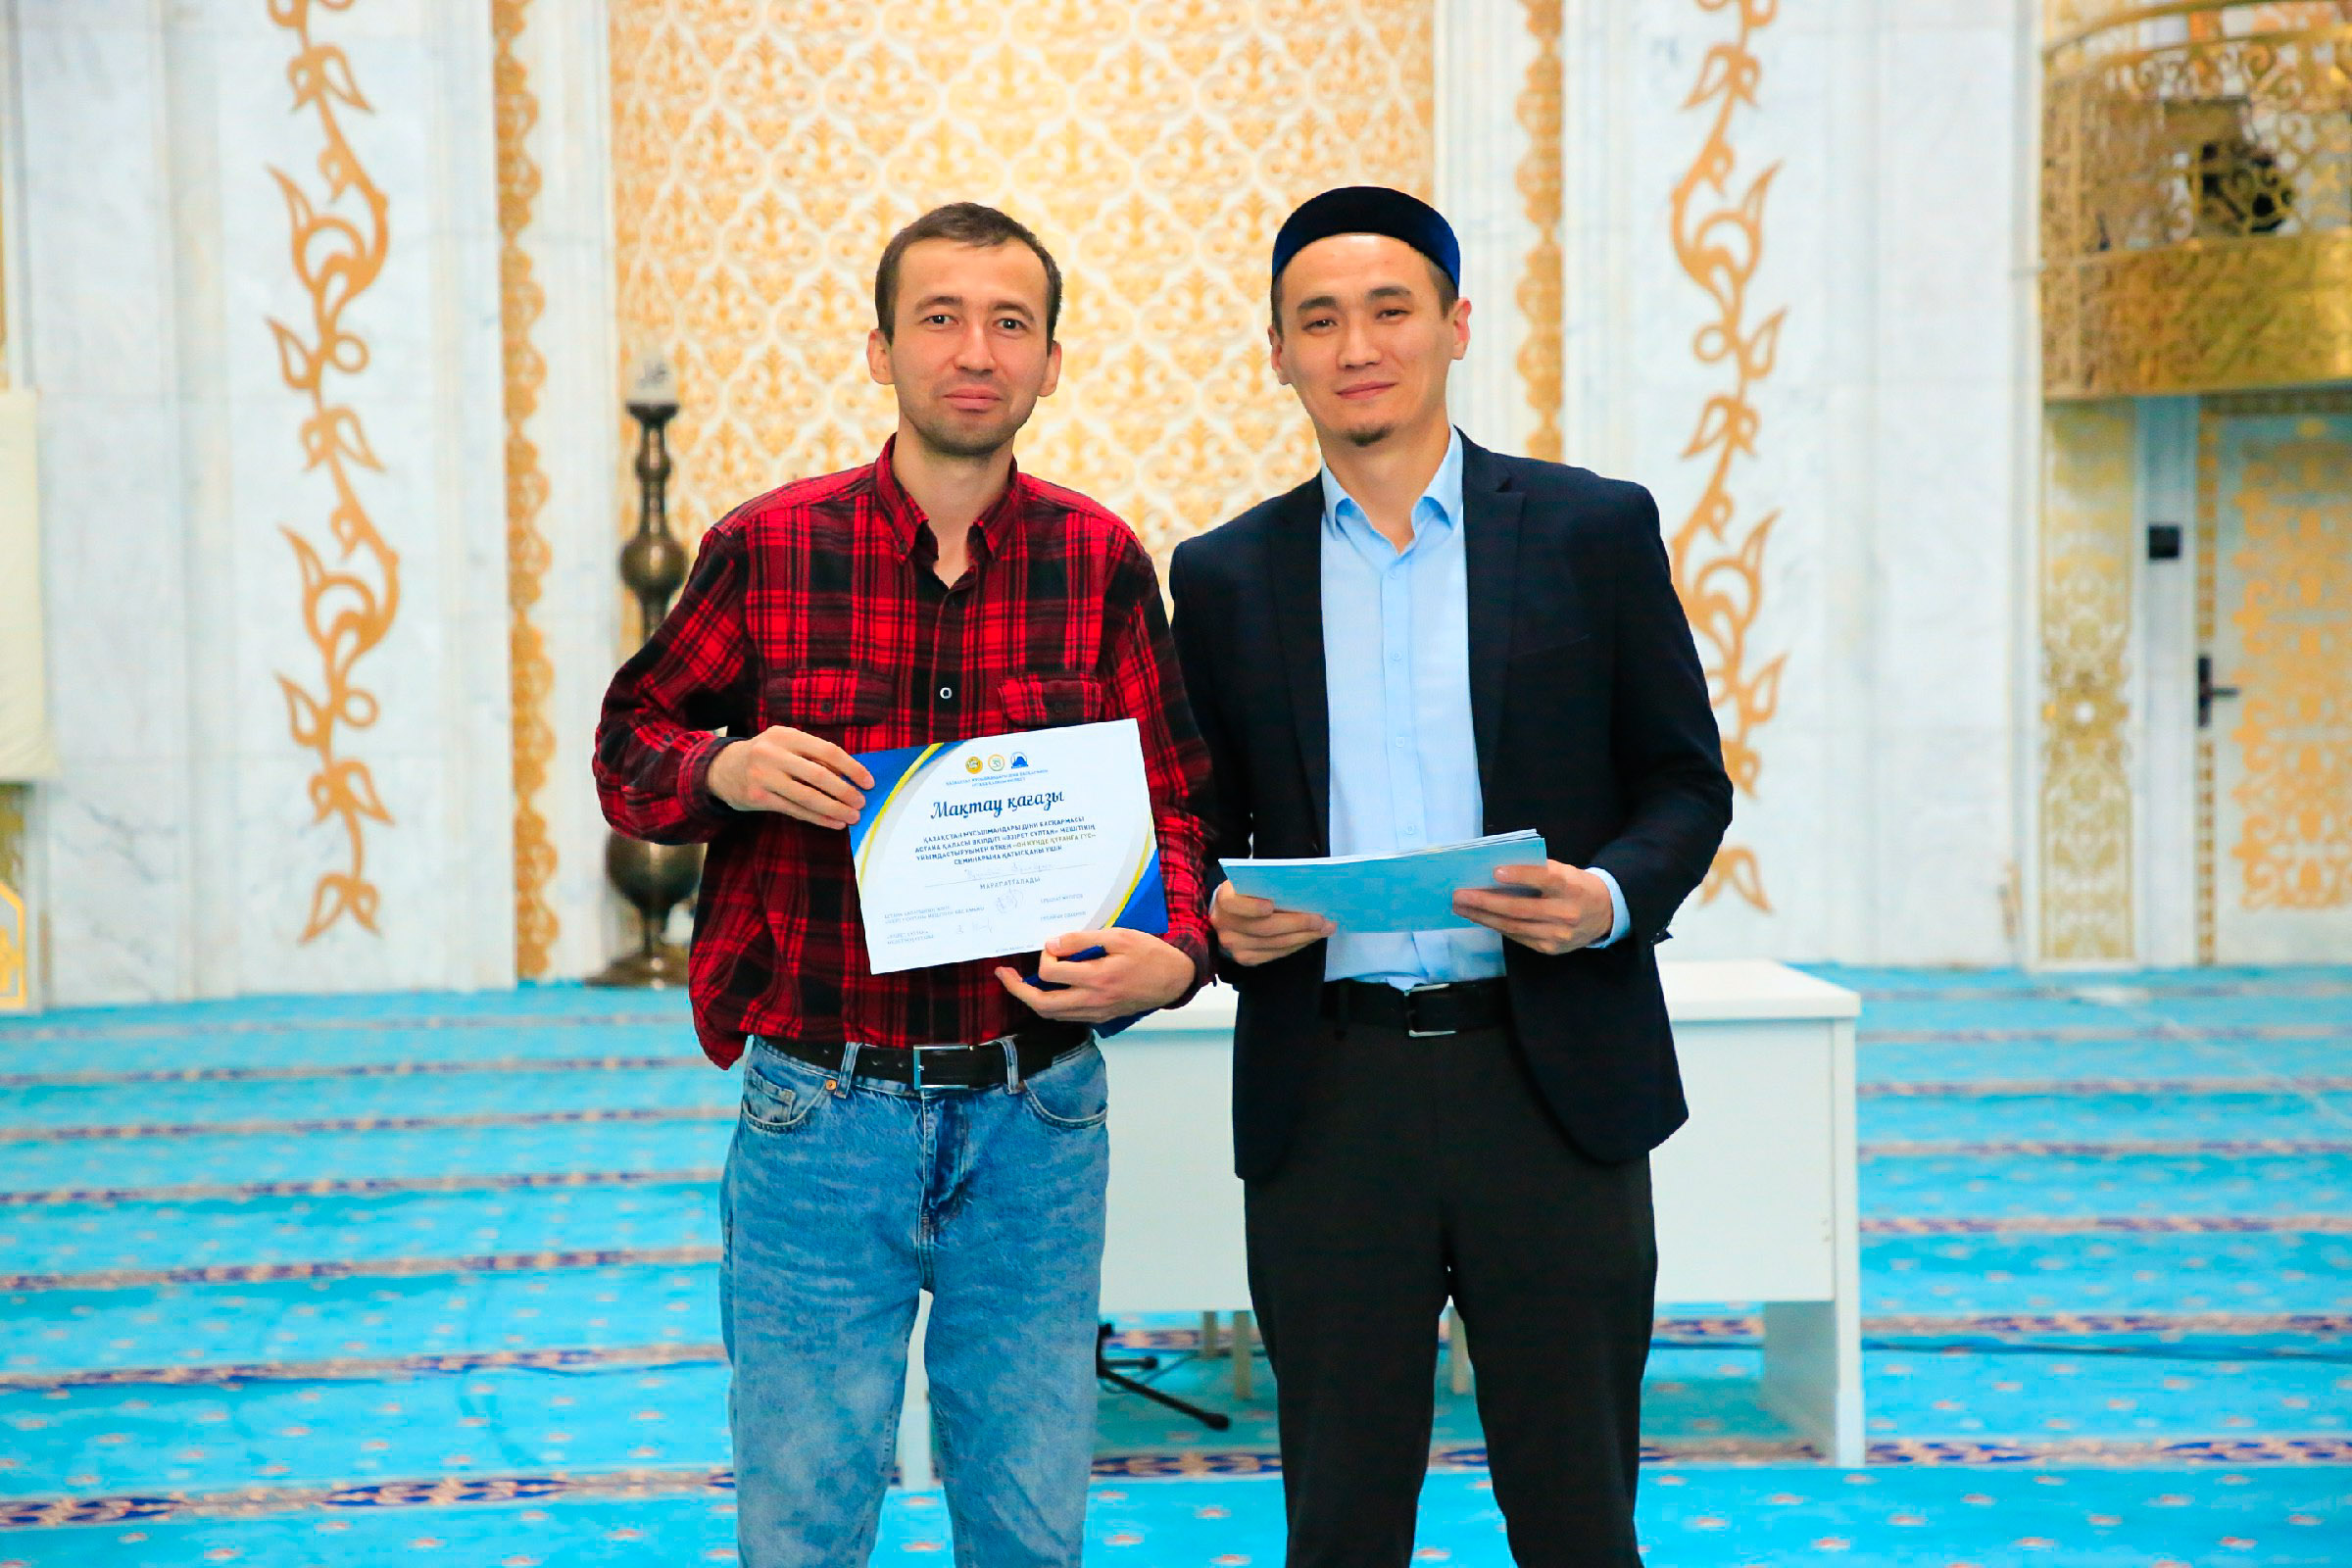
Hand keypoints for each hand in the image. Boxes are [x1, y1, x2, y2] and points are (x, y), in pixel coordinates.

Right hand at [707, 727, 876, 829]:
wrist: (721, 768)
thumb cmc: (765, 756)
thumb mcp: (785, 745)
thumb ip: (813, 755)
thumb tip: (849, 776)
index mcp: (786, 735)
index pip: (827, 750)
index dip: (852, 767)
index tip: (869, 782)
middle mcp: (773, 753)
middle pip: (819, 775)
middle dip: (845, 791)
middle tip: (861, 802)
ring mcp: (763, 776)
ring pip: (807, 796)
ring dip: (834, 809)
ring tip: (852, 817)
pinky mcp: (758, 797)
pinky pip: (795, 810)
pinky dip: (818, 818)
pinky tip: (834, 823)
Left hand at [995, 928, 1197, 1024]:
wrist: (1174, 979)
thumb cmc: (1150, 954)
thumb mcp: (1120, 936)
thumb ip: (1084, 940)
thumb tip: (1054, 944)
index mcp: (1097, 977)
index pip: (1051, 972)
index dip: (1044, 956)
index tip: (1051, 945)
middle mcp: (1093, 1000)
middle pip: (1042, 1004)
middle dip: (1017, 990)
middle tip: (1003, 974)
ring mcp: (1096, 1013)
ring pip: (1052, 1014)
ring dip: (1032, 999)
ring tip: (1019, 983)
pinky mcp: (1100, 1018)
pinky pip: (1067, 1017)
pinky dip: (1051, 1005)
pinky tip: (1048, 990)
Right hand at [1209, 881, 1334, 966]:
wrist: (1227, 915)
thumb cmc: (1246, 892)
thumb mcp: (1249, 882)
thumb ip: (1266, 884)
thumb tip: (1300, 889)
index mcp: (1224, 899)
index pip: (1235, 904)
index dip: (1252, 907)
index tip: (1270, 905)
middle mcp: (1225, 925)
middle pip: (1264, 928)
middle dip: (1297, 924)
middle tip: (1322, 920)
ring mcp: (1234, 945)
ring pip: (1274, 944)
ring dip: (1303, 937)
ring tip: (1324, 929)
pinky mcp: (1245, 959)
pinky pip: (1275, 954)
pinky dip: (1296, 945)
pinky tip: (1310, 937)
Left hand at [1452, 861, 1614, 955]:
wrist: (1604, 913)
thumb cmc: (1575, 886)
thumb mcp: (1565, 872)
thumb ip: (1537, 871)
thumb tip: (1495, 871)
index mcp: (1571, 887)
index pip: (1545, 879)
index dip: (1521, 875)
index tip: (1495, 871)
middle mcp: (1565, 913)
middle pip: (1520, 909)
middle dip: (1485, 902)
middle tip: (1460, 895)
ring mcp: (1557, 935)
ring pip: (1514, 926)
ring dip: (1483, 917)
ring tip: (1462, 907)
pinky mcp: (1549, 948)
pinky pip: (1517, 936)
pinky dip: (1495, 926)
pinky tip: (1479, 917)